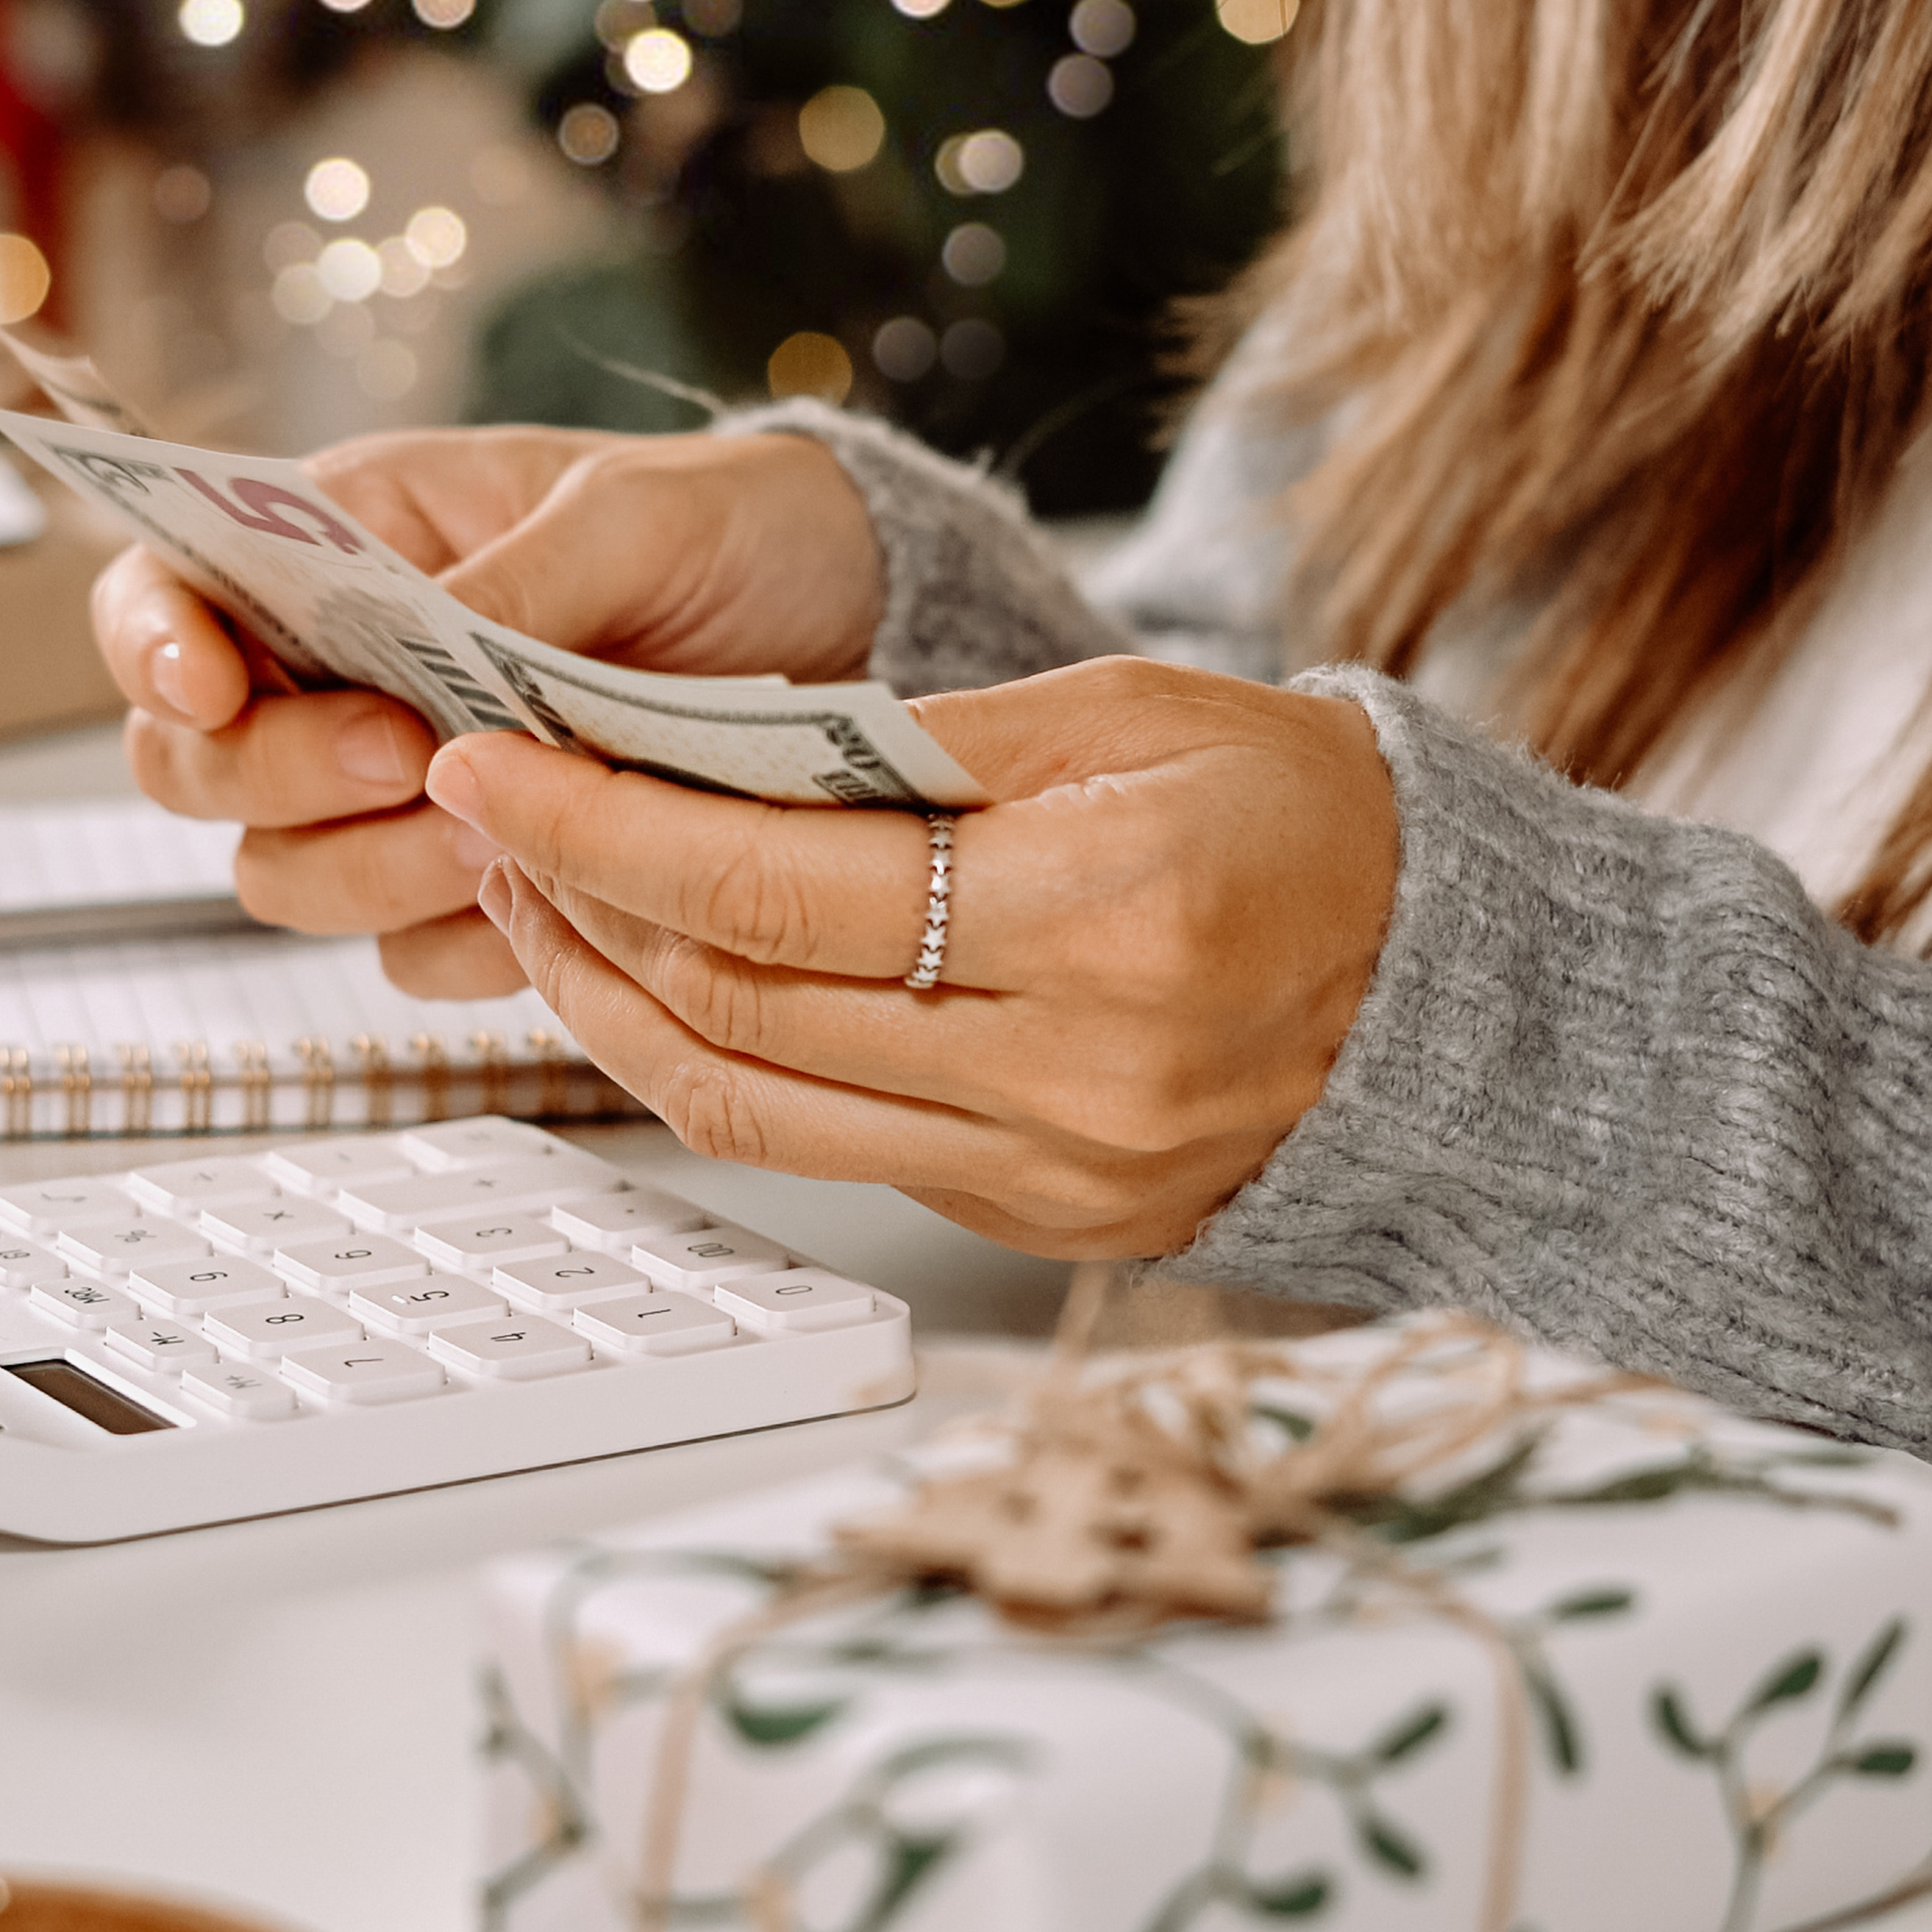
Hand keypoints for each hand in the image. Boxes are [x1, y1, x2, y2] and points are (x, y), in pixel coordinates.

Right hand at [87, 423, 881, 996]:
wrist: (847, 616)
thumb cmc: (727, 524)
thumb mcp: (633, 514)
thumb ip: (516, 578)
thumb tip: (423, 640)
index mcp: (343, 546)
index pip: (165, 596)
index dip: (152, 649)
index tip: (211, 686)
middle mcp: (340, 678)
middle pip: (196, 766)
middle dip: (283, 776)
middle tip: (408, 755)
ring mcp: (394, 797)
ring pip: (284, 878)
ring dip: (376, 869)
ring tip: (503, 829)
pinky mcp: (470, 887)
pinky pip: (408, 958)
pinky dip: (466, 941)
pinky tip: (554, 889)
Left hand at [429, 656, 1401, 1257]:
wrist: (1448, 984)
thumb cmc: (1297, 814)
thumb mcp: (1127, 711)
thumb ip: (919, 740)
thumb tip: (703, 752)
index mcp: (1105, 918)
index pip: (776, 889)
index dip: (603, 826)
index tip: (489, 763)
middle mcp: (1074, 1074)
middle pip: (739, 1003)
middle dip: (576, 901)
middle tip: (483, 812)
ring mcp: (1053, 1168)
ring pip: (751, 1101)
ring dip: (610, 999)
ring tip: (537, 897)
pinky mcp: (1039, 1220)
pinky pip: (820, 1146)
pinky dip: (710, 1063)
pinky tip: (654, 983)